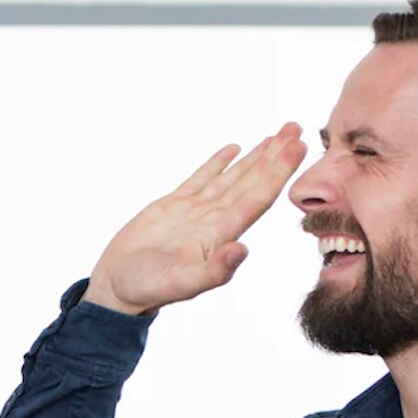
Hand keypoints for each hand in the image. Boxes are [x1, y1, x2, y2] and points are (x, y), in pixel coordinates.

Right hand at [84, 123, 307, 314]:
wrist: (117, 289)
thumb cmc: (146, 290)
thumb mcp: (181, 284)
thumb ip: (214, 270)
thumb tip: (242, 249)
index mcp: (220, 234)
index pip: (258, 197)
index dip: (279, 172)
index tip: (300, 147)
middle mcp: (214, 220)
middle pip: (252, 181)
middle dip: (275, 155)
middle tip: (297, 128)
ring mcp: (195, 212)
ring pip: (233, 177)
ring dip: (256, 156)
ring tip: (277, 135)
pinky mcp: (173, 206)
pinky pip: (202, 178)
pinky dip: (219, 162)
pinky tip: (235, 149)